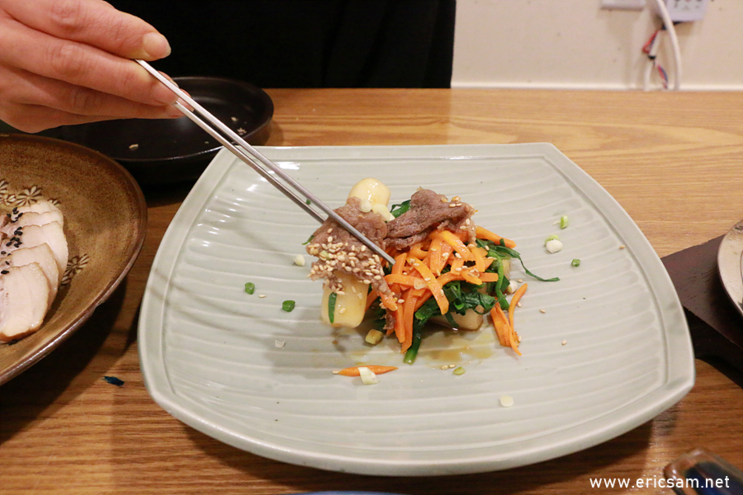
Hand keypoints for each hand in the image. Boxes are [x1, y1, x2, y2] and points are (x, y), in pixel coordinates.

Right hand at [0, 0, 180, 132]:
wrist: (0, 42)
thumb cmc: (25, 17)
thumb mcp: (52, 0)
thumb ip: (95, 16)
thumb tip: (144, 43)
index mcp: (9, 5)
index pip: (68, 19)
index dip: (117, 35)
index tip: (158, 46)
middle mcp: (1, 47)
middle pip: (72, 67)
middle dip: (130, 81)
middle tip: (168, 89)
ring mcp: (6, 86)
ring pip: (76, 101)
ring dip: (130, 105)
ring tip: (167, 104)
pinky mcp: (20, 114)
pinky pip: (74, 117)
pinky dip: (112, 112)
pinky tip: (138, 109)